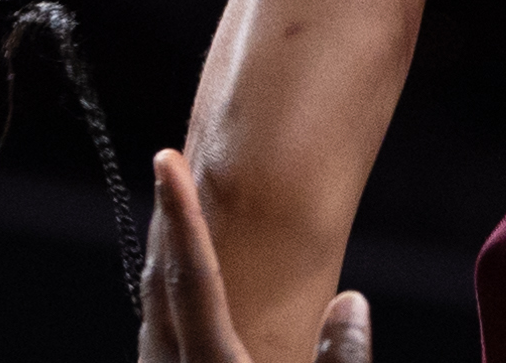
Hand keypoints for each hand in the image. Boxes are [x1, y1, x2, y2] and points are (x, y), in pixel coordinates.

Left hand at [140, 150, 370, 362]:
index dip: (181, 216)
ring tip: (182, 217)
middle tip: (170, 167)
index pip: (194, 280)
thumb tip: (351, 303)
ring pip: (155, 315)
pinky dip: (171, 302)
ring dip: (167, 262)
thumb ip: (342, 361)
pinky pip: (162, 341)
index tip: (167, 162)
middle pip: (162, 287)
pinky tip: (189, 296)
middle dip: (167, 223)